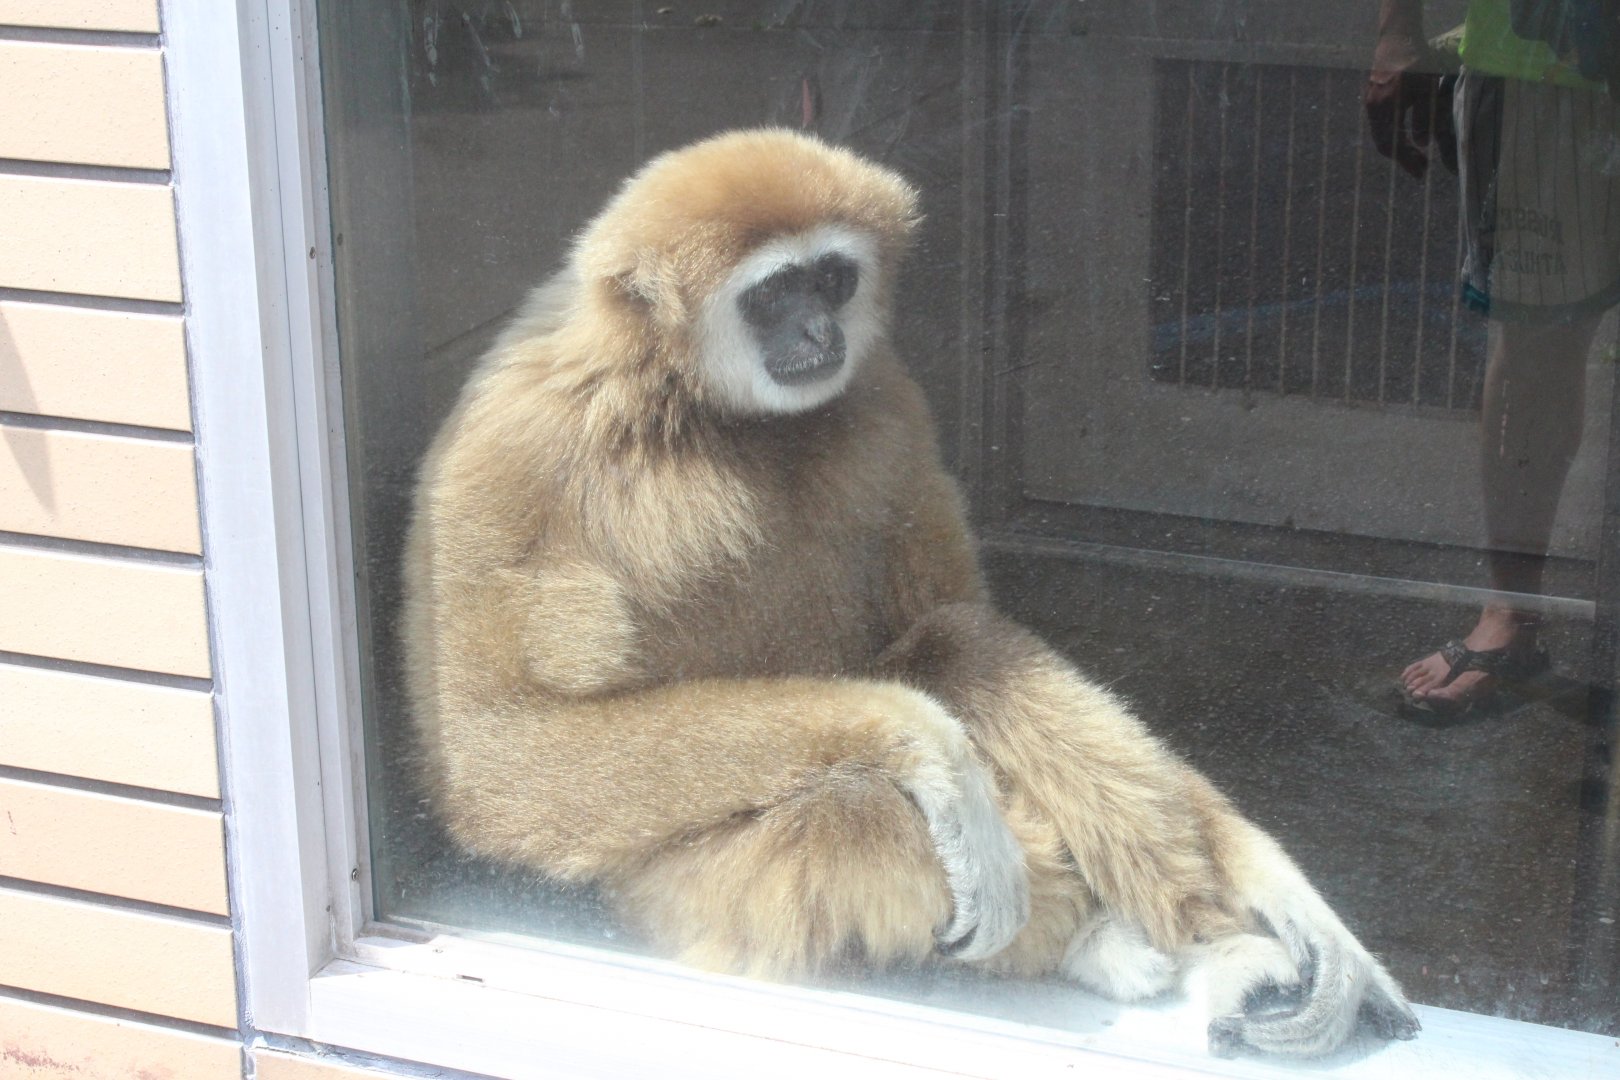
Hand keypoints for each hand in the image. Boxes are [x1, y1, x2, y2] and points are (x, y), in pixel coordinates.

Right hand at [1365, 36, 1455, 177]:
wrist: (1398, 41)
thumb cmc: (1416, 65)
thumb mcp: (1427, 92)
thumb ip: (1424, 119)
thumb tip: (1421, 144)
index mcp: (1384, 112)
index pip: (1391, 146)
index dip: (1406, 161)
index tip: (1421, 172)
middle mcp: (1373, 111)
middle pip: (1384, 143)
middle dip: (1403, 157)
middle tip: (1422, 166)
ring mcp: (1370, 104)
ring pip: (1382, 134)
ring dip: (1398, 145)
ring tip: (1416, 152)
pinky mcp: (1373, 97)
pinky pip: (1381, 123)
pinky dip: (1393, 133)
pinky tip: (1405, 133)